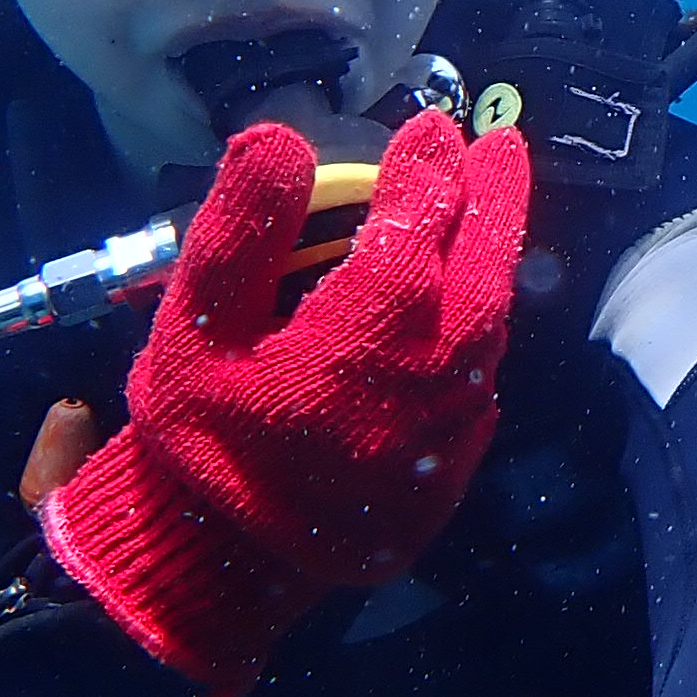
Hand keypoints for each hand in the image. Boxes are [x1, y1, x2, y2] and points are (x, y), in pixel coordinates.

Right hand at [43, 106, 529, 696]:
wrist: (221, 569)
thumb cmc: (200, 441)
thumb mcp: (196, 329)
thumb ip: (242, 229)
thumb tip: (280, 139)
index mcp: (369, 334)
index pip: (417, 225)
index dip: (426, 170)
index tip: (431, 127)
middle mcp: (431, 378)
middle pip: (483, 269)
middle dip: (493, 201)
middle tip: (500, 145)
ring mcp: (450, 431)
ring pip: (490, 327)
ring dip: (494, 261)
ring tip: (491, 207)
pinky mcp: (450, 470)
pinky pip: (481, 379)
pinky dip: (481, 328)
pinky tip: (470, 304)